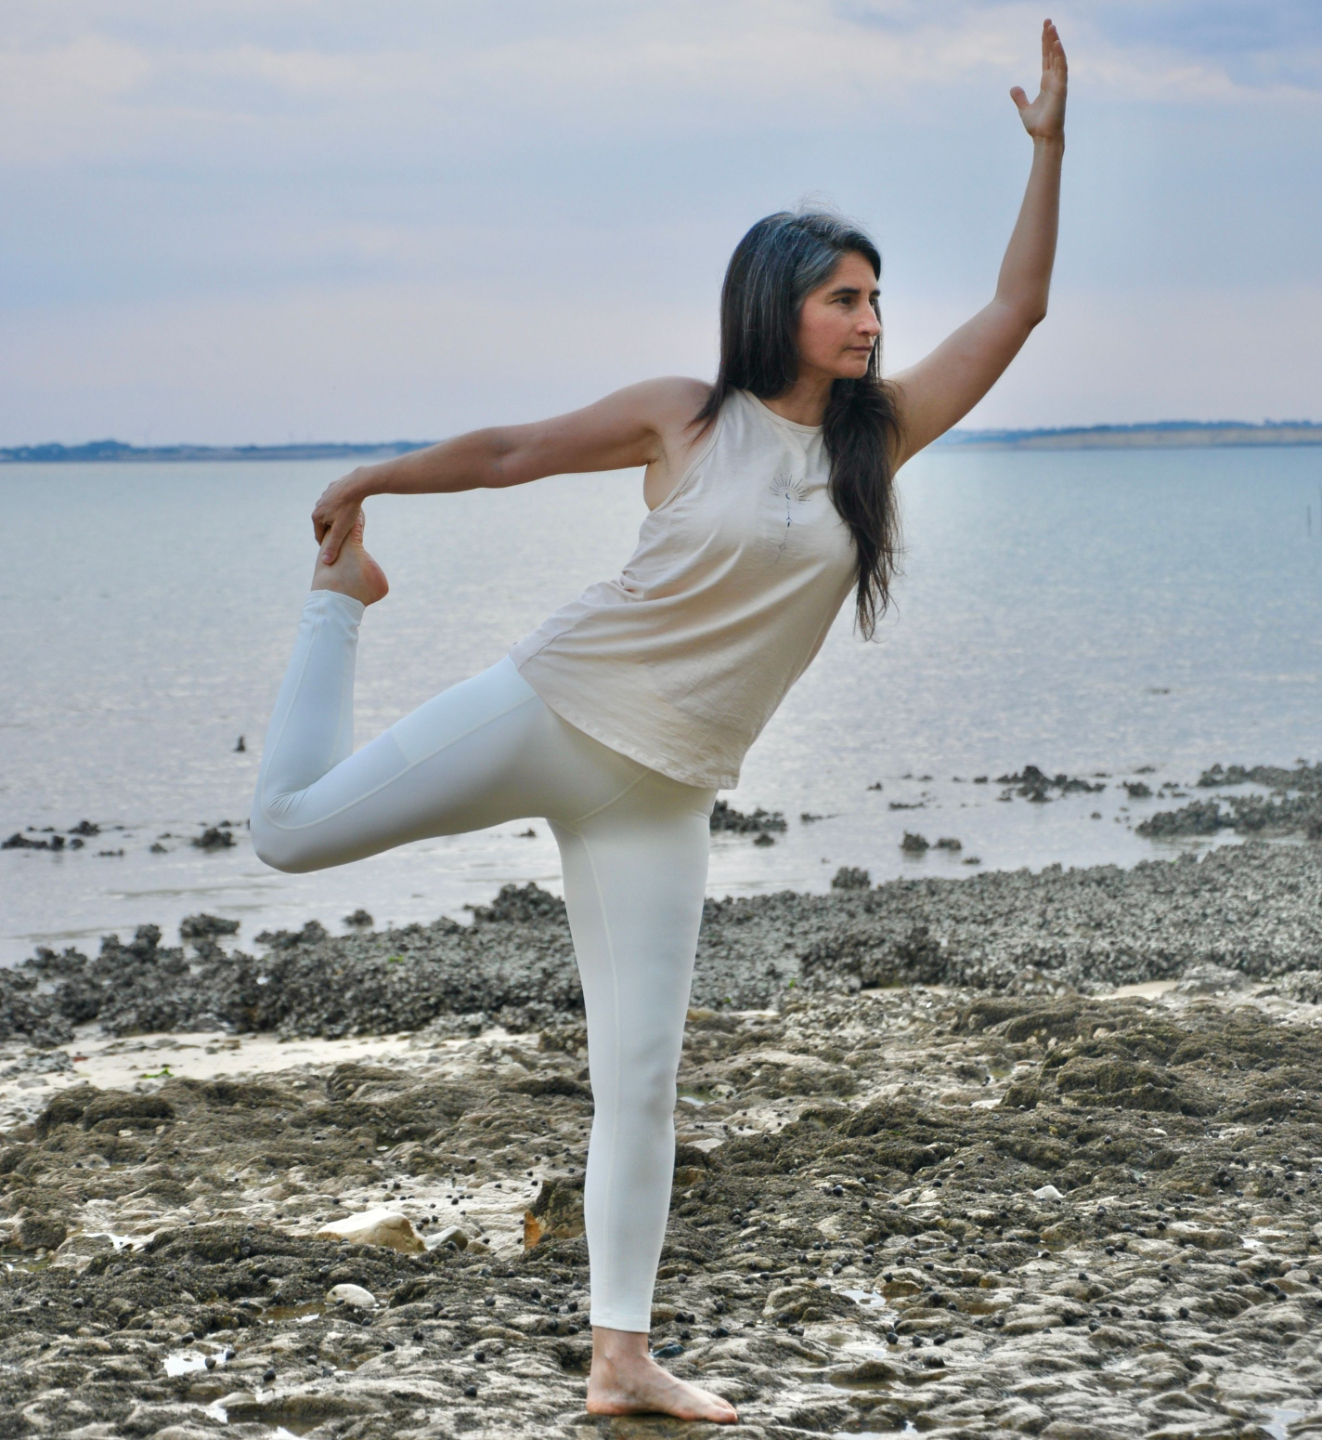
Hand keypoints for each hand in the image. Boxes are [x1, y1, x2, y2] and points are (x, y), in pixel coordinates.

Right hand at [312, 468, 370, 563]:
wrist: (356, 484)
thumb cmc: (349, 509)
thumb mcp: (341, 530)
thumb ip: (333, 546)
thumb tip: (325, 562)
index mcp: (316, 516)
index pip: (319, 535)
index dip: (326, 544)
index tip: (334, 551)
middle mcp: (317, 505)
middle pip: (323, 523)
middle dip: (331, 530)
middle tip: (341, 538)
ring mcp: (324, 495)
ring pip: (329, 511)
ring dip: (335, 517)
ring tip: (345, 524)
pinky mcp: (332, 487)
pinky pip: (336, 500)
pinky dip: (340, 505)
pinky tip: (347, 507)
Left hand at [1011, 19, 1066, 143]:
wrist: (1043, 138)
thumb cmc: (1037, 125)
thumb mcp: (1024, 109)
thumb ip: (1020, 97)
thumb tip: (1013, 87)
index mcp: (1046, 82)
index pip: (1046, 58)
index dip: (1045, 43)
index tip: (1045, 28)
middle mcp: (1054, 80)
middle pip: (1052, 53)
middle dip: (1050, 37)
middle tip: (1048, 20)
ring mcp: (1059, 83)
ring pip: (1058, 57)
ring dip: (1055, 42)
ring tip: (1051, 26)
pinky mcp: (1061, 89)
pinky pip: (1061, 68)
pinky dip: (1060, 55)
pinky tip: (1057, 43)